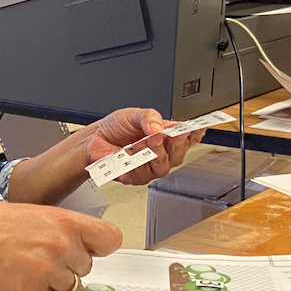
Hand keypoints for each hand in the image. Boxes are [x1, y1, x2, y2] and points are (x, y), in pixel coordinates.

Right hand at [0, 199, 121, 290]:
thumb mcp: (34, 213)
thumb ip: (62, 229)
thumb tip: (81, 244)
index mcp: (65, 221)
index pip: (110, 239)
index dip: (100, 247)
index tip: (94, 250)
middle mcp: (62, 246)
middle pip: (86, 267)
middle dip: (68, 266)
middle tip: (42, 257)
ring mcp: (49, 271)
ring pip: (69, 286)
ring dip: (53, 282)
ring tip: (27, 267)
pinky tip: (18, 277)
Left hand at [82, 107, 203, 184]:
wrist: (95, 138)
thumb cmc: (116, 127)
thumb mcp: (133, 114)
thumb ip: (148, 117)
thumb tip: (158, 127)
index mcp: (165, 135)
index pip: (187, 137)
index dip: (195, 134)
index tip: (195, 129)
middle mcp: (161, 152)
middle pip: (178, 154)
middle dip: (174, 145)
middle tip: (163, 134)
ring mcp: (149, 166)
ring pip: (162, 166)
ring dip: (155, 153)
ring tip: (144, 142)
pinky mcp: (135, 177)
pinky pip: (142, 175)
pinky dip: (137, 164)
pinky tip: (132, 154)